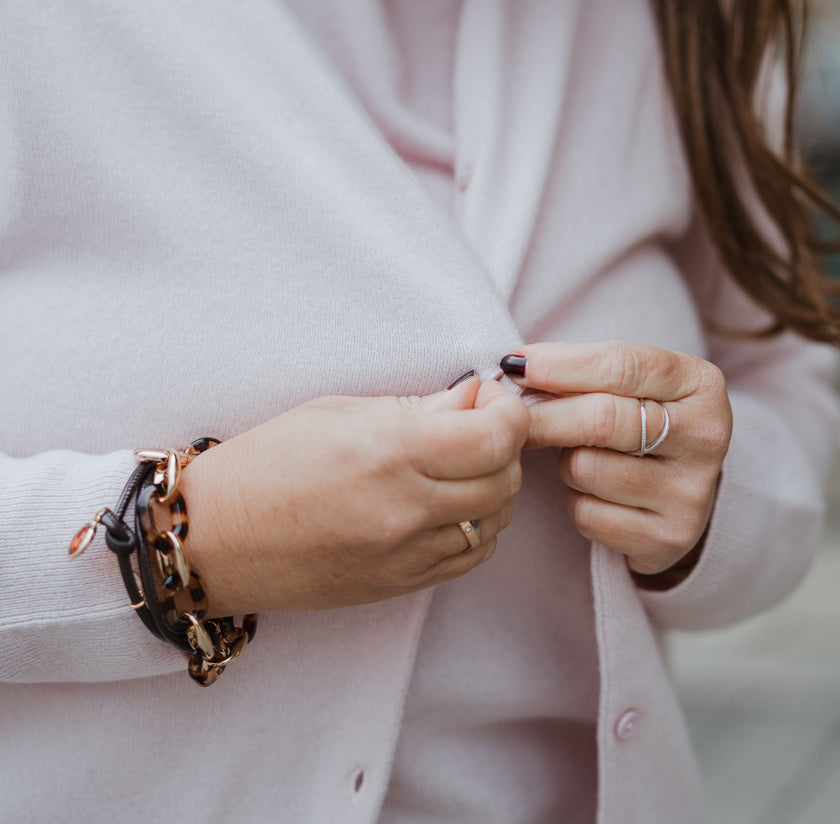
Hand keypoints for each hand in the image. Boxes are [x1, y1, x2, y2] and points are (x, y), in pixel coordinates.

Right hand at [179, 377, 529, 614]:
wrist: (216, 540)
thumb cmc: (268, 462)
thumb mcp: (340, 412)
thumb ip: (419, 407)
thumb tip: (477, 396)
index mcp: (390, 452)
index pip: (495, 437)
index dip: (508, 413)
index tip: (492, 400)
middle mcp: (407, 508)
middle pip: (504, 479)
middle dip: (503, 445)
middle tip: (476, 425)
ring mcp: (407, 555)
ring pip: (495, 521)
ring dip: (493, 488)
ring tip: (459, 464)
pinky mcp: (402, 585)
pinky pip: (470, 556)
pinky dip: (475, 526)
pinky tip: (447, 504)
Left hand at [504, 341, 731, 577]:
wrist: (681, 487)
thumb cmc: (642, 418)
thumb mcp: (631, 382)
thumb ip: (582, 369)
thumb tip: (517, 368)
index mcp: (700, 384)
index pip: (621, 365)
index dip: (560, 364)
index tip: (514, 365)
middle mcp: (706, 437)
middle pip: (601, 419)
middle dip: (545, 415)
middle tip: (512, 415)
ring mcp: (691, 493)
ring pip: (587, 468)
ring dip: (566, 462)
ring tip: (582, 456)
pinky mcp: (669, 538)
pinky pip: (589, 515)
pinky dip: (577, 502)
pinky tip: (595, 493)